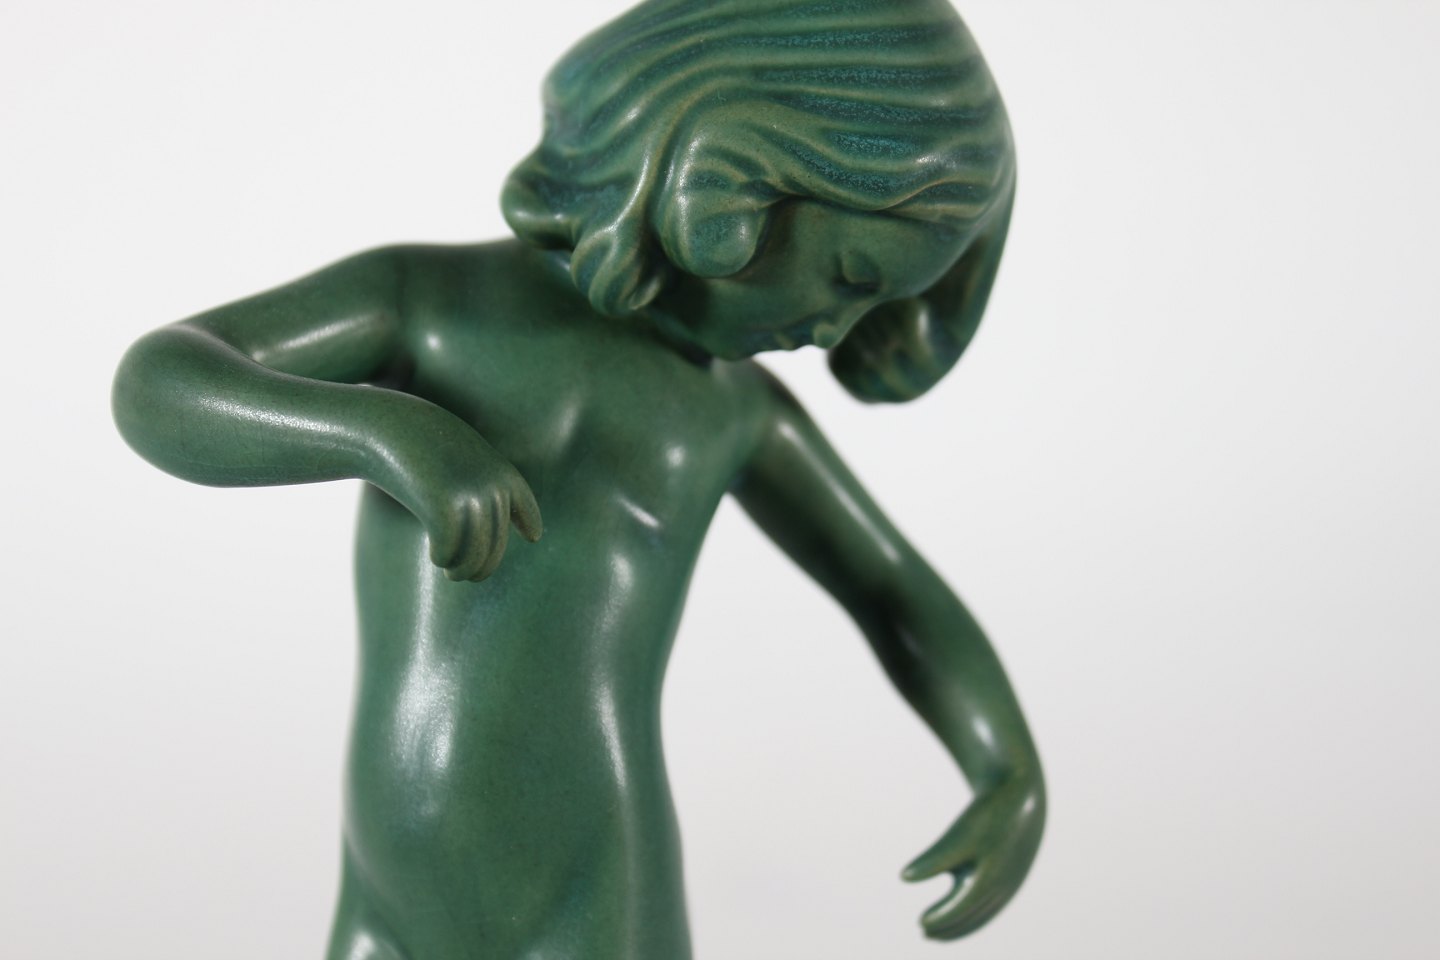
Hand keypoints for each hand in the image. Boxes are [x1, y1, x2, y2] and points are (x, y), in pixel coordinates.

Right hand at [369, 406, 542, 581]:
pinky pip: (448, 551)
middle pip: (495, 546)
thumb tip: (496, 520)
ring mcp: (470, 498)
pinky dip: (442, 557)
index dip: (530, 522)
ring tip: (451, 571)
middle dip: (480, 566)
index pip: (525, 506)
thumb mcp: (459, 454)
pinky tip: (435, 555)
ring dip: (461, 569)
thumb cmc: (421, 443)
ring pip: (474, 556)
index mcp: (501, 473)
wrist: (390, 424)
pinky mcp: (443, 508)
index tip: (533, 536)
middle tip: (461, 574)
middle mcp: (493, 488)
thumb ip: (480, 481)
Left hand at [902, 775, 1045, 940]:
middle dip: (950, 927)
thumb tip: (904, 878)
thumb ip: (935, 858)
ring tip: (936, 929)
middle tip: (924, 932)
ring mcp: (1010, 882)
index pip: (963, 907)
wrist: (1021, 791)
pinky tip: (957, 906)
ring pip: (983, 912)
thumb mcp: (961, 833)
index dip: (942, 918)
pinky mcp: (1010, 874)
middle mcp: (1004, 885)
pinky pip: (990, 902)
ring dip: (961, 923)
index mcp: (993, 877)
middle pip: (973, 916)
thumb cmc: (988, 811)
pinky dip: (973, 911)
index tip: (921, 924)